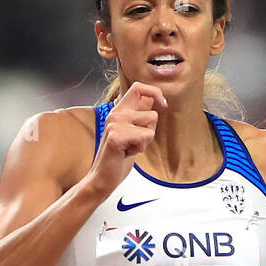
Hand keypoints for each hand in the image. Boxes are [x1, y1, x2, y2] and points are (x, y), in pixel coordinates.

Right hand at [87, 82, 167, 196]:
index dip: (155, 92)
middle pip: (152, 113)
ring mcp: (114, 123)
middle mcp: (116, 113)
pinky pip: (144, 136)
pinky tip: (126, 153)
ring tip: (130, 148)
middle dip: (151, 130)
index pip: (139, 87)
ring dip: (145, 141)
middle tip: (136, 142)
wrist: (102, 177)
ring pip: (150, 124)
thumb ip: (139, 115)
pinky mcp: (115, 136)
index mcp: (119, 110)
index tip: (163, 105)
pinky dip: (140, 148)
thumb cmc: (118, 158)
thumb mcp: (131, 132)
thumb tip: (153, 99)